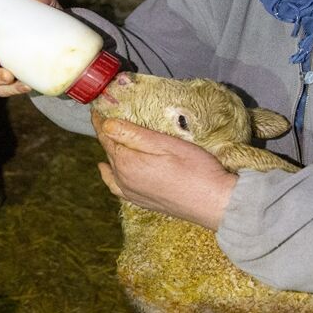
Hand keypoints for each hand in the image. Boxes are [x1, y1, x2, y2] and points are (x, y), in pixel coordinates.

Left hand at [93, 116, 236, 229]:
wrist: (215, 203)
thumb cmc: (196, 170)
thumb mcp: (166, 144)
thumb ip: (134, 135)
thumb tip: (107, 125)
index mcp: (128, 163)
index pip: (107, 137)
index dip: (101, 121)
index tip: (97, 108)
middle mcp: (124, 180)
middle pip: (109, 151)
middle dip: (106, 134)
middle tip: (107, 117)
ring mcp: (131, 193)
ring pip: (112, 167)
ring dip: (111, 151)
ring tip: (113, 138)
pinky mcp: (142, 202)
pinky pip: (117, 186)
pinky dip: (110, 175)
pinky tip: (110, 170)